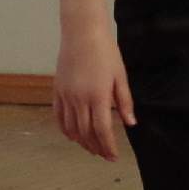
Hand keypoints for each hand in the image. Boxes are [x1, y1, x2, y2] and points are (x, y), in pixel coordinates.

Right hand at [54, 24, 136, 160]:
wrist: (82, 32)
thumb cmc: (105, 51)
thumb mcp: (120, 76)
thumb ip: (124, 101)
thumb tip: (130, 123)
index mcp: (98, 96)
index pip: (103, 130)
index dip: (108, 146)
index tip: (114, 156)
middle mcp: (80, 99)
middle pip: (86, 133)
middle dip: (96, 147)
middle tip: (104, 155)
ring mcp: (66, 95)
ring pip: (71, 128)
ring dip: (81, 142)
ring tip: (91, 148)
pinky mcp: (57, 90)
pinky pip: (58, 117)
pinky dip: (65, 130)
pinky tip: (72, 136)